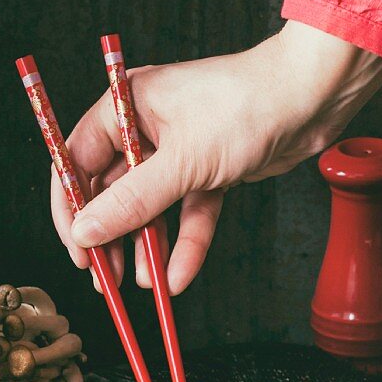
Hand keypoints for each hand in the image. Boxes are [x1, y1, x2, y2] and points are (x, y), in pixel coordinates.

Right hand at [51, 21, 381, 292]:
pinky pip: (189, 211)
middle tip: (105, 277)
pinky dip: (186, 241)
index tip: (75, 249)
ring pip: (152, 205)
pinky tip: (179, 276)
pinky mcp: (210, 169)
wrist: (311, 99)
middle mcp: (147, 125)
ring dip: (147, 245)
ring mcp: (179, 149)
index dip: (70, 207)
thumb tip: (85, 232)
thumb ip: (131, 201)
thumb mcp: (182, 161)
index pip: (77, 159)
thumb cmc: (245, 106)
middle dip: (110, 235)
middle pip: (113, 188)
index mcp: (126, 104)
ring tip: (142, 283)